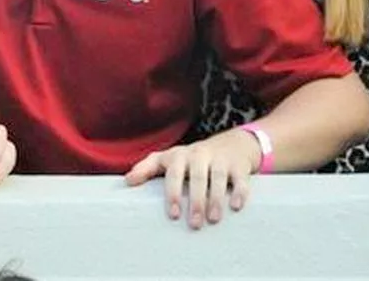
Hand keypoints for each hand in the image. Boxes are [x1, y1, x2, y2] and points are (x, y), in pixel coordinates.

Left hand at [124, 128, 258, 228]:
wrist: (231, 144)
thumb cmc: (191, 159)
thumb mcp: (168, 159)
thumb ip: (147, 167)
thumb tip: (127, 181)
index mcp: (180, 156)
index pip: (174, 173)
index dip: (173, 193)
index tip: (174, 215)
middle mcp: (200, 155)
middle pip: (198, 177)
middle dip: (196, 201)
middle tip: (195, 224)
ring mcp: (220, 159)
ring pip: (219, 177)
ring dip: (216, 198)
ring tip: (214, 220)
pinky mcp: (239, 166)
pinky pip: (240, 178)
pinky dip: (240, 192)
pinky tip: (236, 207)